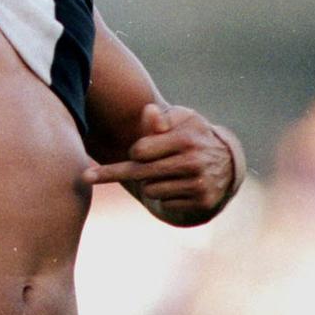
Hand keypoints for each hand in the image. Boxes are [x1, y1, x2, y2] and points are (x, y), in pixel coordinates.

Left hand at [82, 103, 235, 222]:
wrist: (228, 163)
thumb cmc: (193, 135)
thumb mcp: (182, 120)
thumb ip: (160, 118)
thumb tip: (147, 111)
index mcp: (186, 139)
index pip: (140, 151)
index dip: (134, 152)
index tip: (133, 153)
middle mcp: (193, 162)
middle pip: (140, 173)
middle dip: (113, 173)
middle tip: (86, 176)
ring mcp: (199, 184)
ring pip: (150, 190)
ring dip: (150, 183)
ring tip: (166, 173)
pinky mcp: (203, 202)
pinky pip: (165, 203)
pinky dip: (166, 196)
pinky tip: (178, 186)